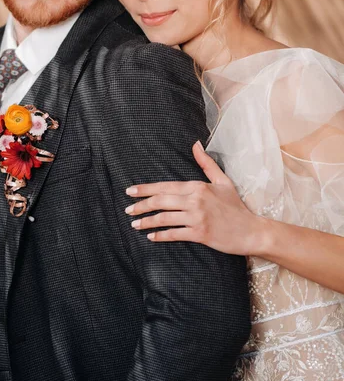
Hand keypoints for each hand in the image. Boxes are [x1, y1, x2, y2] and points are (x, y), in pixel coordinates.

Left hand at [125, 141, 266, 255]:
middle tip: (128, 209)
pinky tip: (151, 236)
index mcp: (198, 186)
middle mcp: (196, 200)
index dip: (145, 189)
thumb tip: (195, 144)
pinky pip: (175, 234)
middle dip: (141, 205)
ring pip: (164, 218)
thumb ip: (206, 163)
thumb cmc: (236, 206)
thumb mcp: (223, 181)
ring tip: (135, 224)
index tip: (130, 191)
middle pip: (161, 201)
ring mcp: (198, 218)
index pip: (165, 186)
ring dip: (147, 221)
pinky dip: (161, 236)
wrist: (252, 230)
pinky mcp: (201, 234)